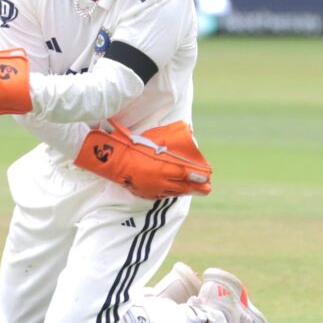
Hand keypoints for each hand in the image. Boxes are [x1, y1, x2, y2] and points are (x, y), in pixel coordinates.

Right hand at [74, 120, 211, 198]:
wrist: (114, 160)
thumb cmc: (135, 146)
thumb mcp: (154, 138)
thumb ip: (171, 135)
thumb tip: (188, 128)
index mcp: (164, 167)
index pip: (186, 173)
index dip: (198, 176)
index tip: (208, 176)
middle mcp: (161, 181)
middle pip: (183, 186)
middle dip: (197, 187)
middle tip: (208, 187)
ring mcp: (153, 189)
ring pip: (175, 192)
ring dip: (186, 191)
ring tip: (199, 191)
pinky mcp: (146, 193)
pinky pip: (163, 194)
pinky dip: (173, 193)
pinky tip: (178, 191)